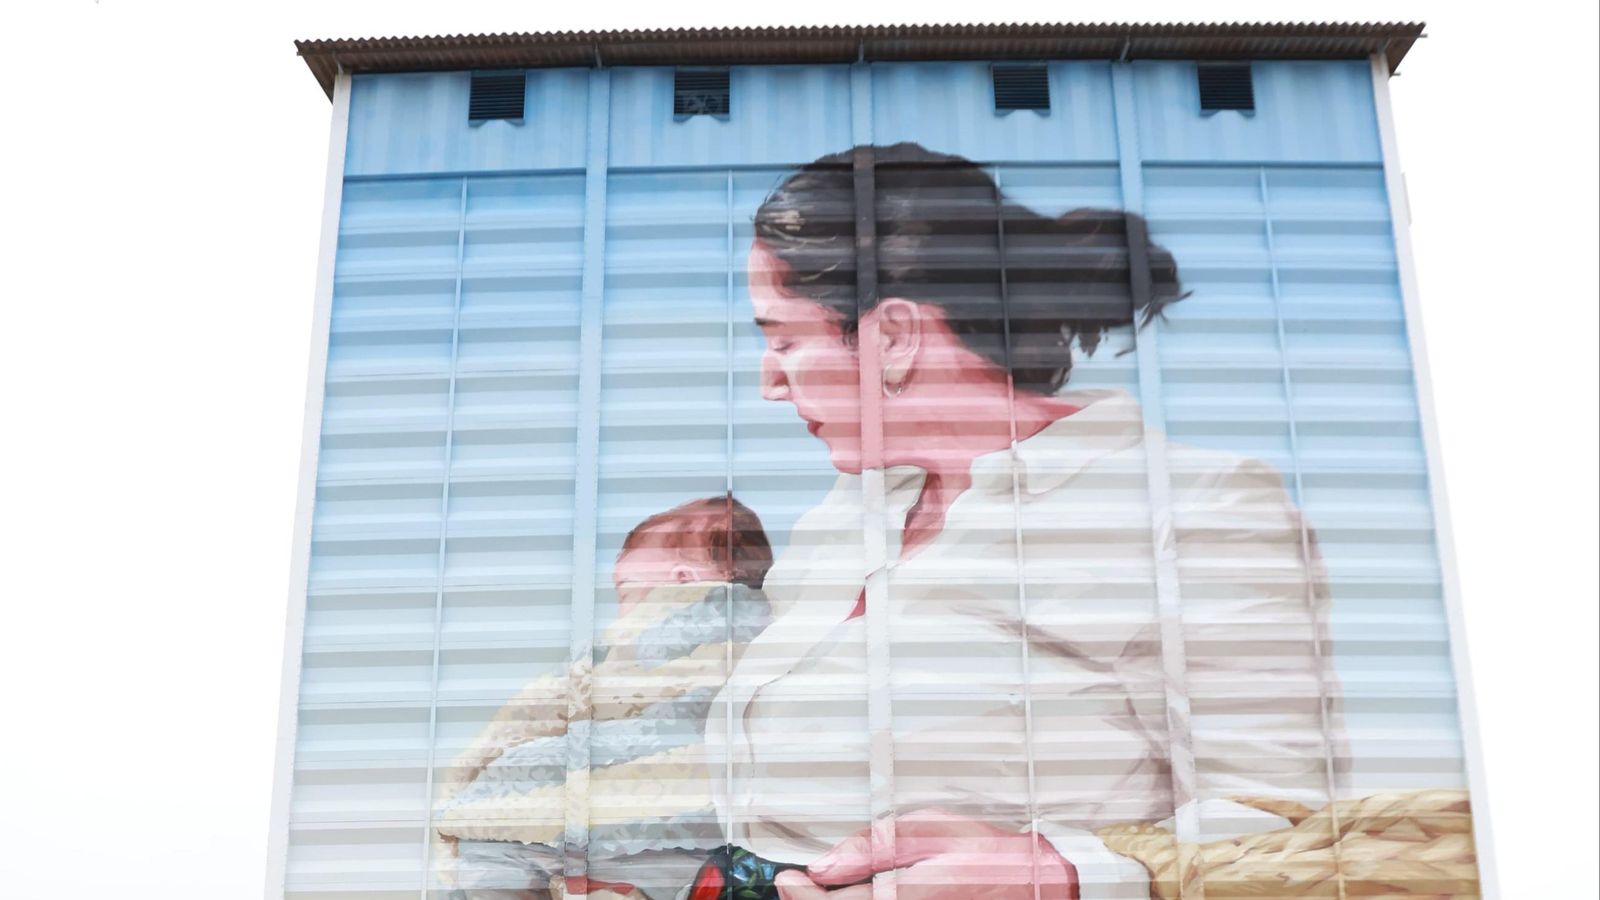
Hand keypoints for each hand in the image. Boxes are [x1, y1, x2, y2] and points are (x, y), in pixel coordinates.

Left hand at [773, 809, 1077, 899]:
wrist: (1036, 885)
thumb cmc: (992, 856)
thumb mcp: (933, 830)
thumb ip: (875, 844)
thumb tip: (827, 862)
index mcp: (902, 895)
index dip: (801, 894)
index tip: (789, 879)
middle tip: (797, 884)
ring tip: (831, 889)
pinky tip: (864, 893)